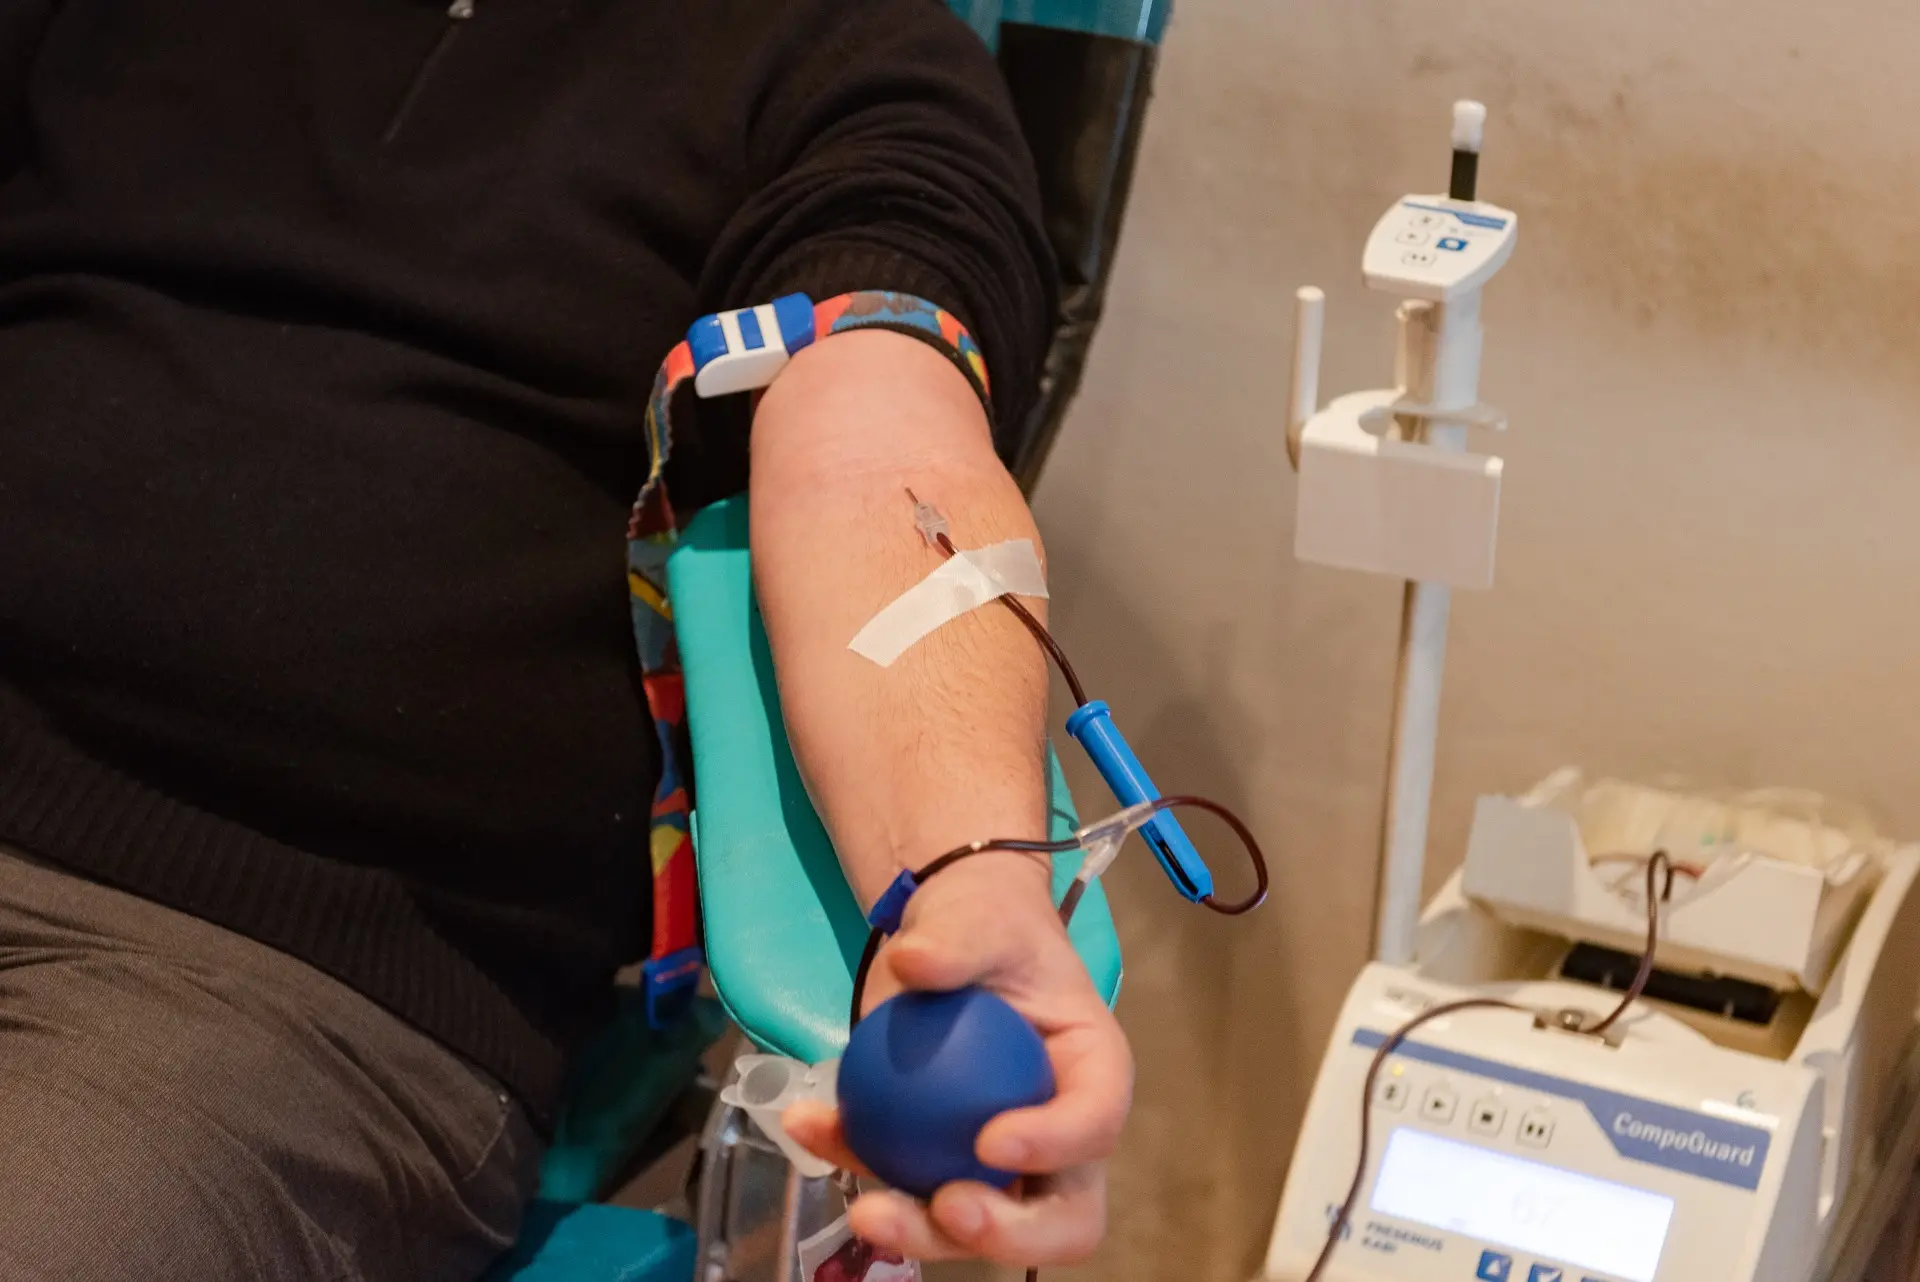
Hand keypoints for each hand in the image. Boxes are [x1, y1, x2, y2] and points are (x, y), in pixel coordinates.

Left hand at [784, 851, 1133, 1268]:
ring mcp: (1001, 1160)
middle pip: (1062, 1217)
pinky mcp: (937, 1157)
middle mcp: (1060, 1133)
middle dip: (1008, 1233)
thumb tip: (915, 963)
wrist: (947, 936)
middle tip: (948, 1208)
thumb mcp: (979, 918)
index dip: (1055, 1144)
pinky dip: (852, 1162)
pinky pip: (902, 1183)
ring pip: (979, 1226)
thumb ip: (956, 940)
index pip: (1095, 1122)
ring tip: (865, 1210)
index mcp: (1093, 1073)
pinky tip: (809, 1125)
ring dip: (921, 1232)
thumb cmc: (988, 926)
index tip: (988, 1140)